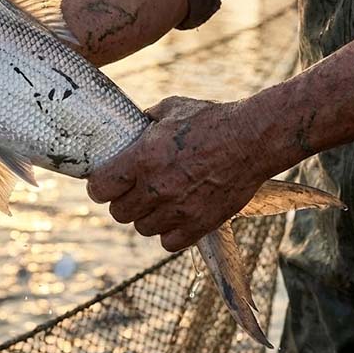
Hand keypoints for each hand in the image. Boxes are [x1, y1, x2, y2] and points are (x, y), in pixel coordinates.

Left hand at [87, 96, 269, 251]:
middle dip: (122, 201)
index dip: (100, 186)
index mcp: (143, 158)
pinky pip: (169, 242)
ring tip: (156, 202)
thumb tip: (129, 126)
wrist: (253, 139)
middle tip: (133, 191)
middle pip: (119, 213)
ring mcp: (179, 209)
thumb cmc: (211, 119)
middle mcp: (157, 187)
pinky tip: (175, 216)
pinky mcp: (200, 224)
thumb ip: (144, 122)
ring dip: (145, 217)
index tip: (105, 183)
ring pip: (142, 228)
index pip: (100, 188)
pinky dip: (169, 232)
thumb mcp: (169, 109)